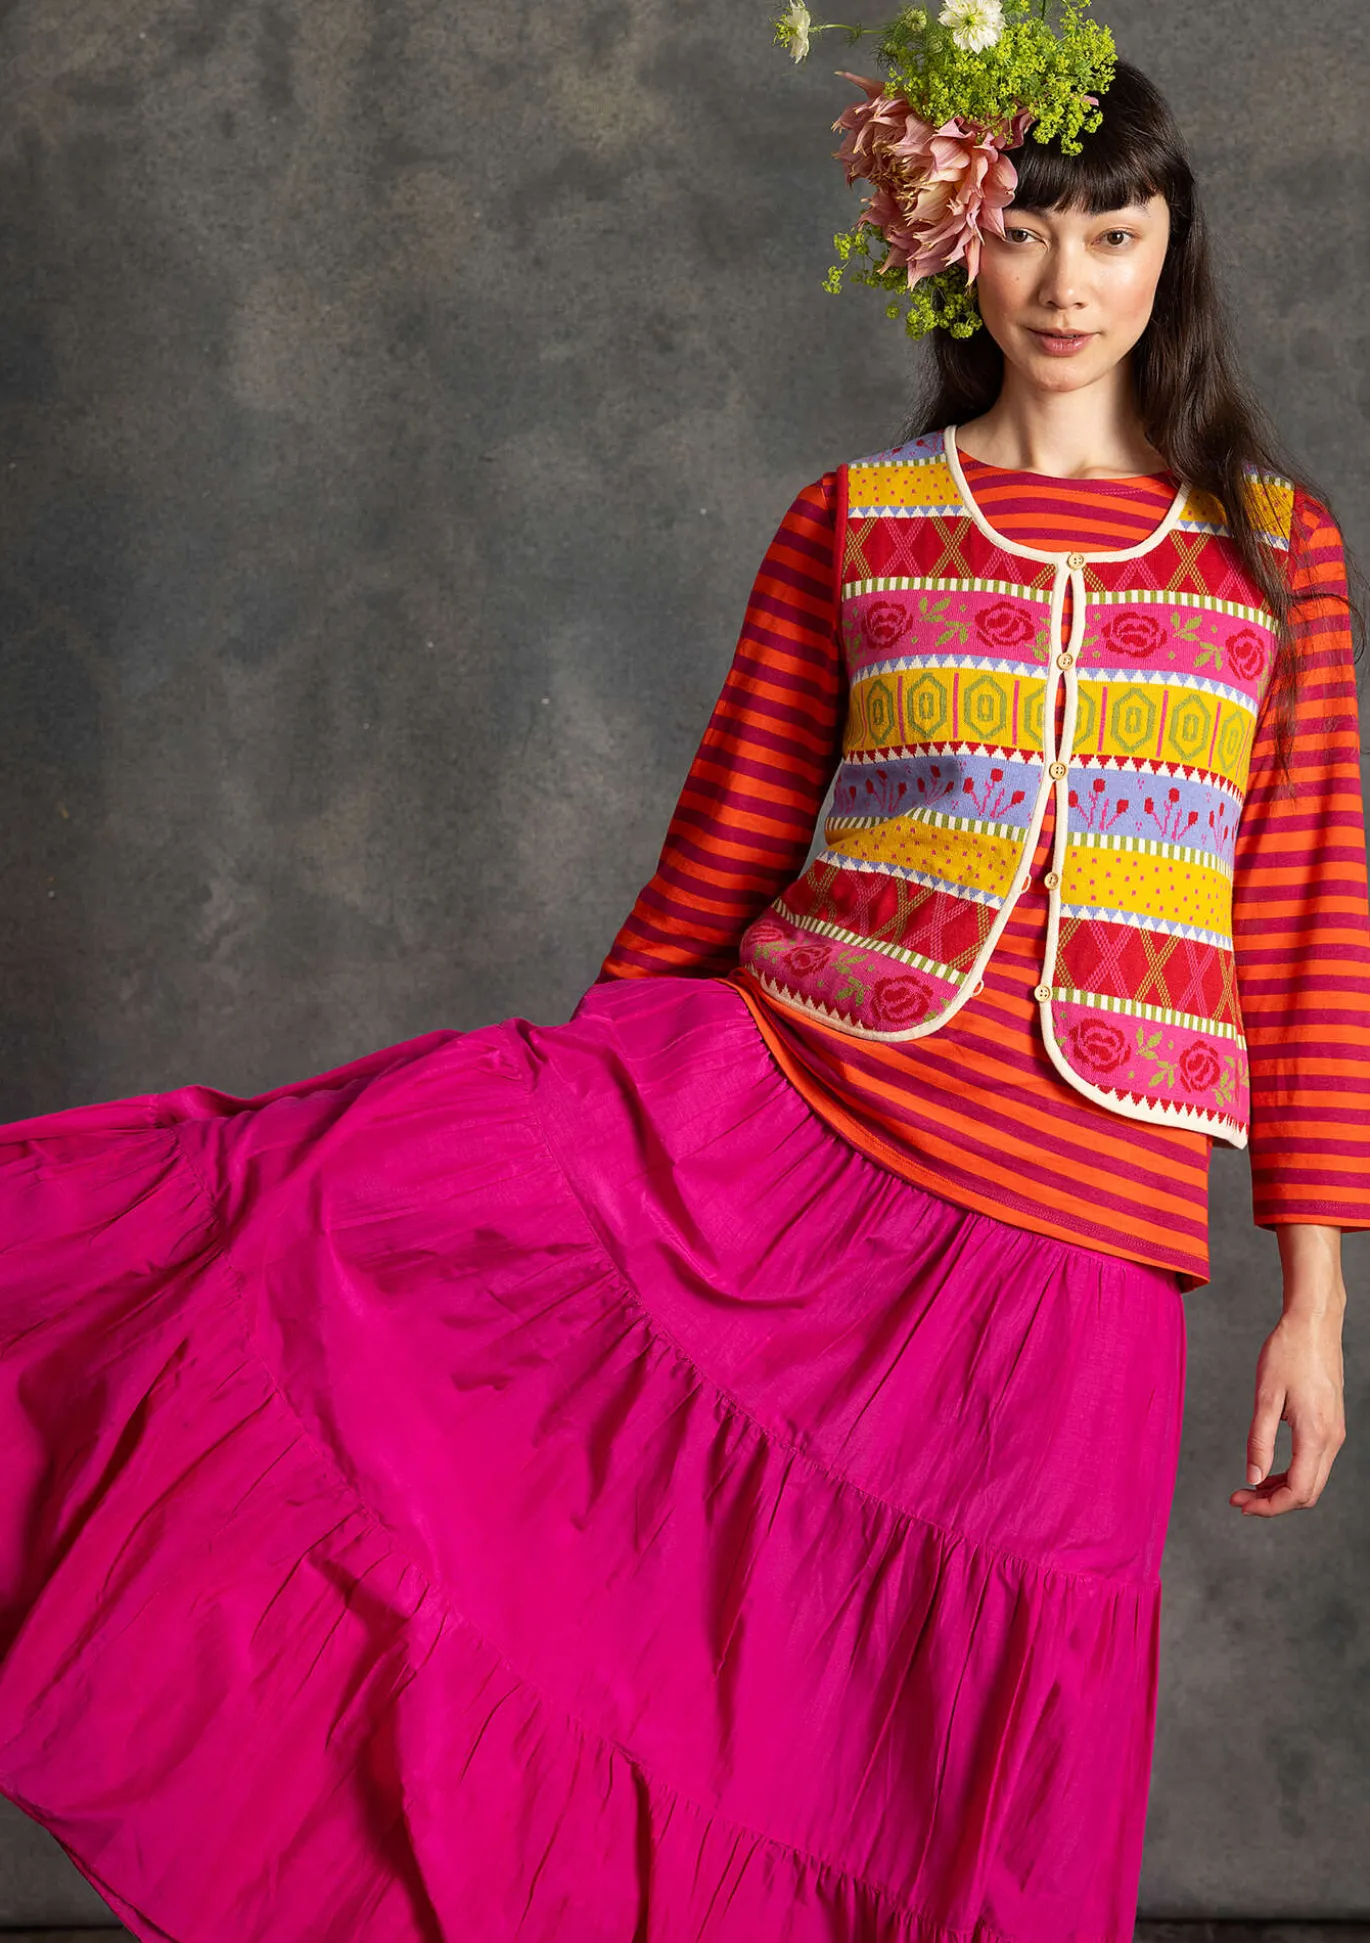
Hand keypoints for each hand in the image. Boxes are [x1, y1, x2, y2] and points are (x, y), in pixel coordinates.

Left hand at [1229, 1224, 1346, 1517]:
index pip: (1298, 1491)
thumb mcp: (1266, 1396)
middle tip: (1238, 1498)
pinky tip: (1267, 1468)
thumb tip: (1252, 1477)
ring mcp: (1334, 1432)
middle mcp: (1331, 1439)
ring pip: (1312, 1479)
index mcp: (1316, 1435)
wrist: (1313, 1323)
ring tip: (1249, 1486)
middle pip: (1307, 1492)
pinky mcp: (1330, 1424)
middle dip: (1273, 1503)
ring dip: (1281, 1489)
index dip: (1268, 1506)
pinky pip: (1313, 1462)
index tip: (1239, 1502)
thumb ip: (1259, 1440)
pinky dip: (1291, 1472)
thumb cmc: (1287, 1353)